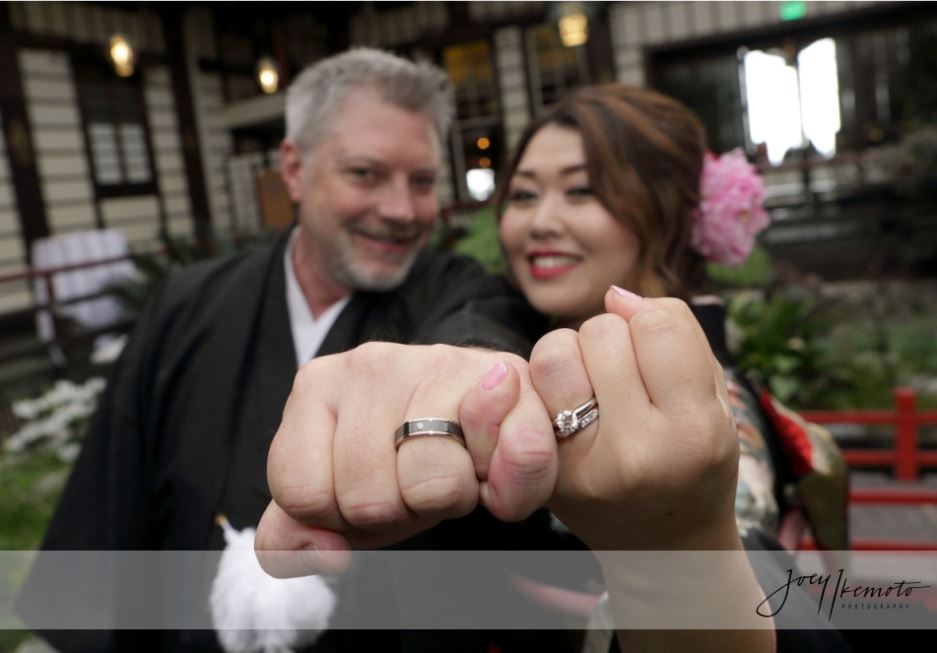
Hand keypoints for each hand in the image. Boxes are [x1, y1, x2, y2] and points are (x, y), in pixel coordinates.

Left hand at [255, 343, 556, 576]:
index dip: (340, 517)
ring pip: (434, 485)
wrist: (487, 420)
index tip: (365, 491)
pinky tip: (494, 458)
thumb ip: (295, 535)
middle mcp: (371, 364)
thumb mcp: (337, 498)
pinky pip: (511, 457)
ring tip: (455, 467)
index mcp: (316, 388)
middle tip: (417, 481)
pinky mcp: (504, 374)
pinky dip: (511, 484)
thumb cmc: (405, 459)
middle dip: (400, 509)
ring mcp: (439, 363)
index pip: (303, 494)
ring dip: (454, 498)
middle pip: (367, 499)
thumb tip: (326, 553)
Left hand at [532, 288, 740, 550]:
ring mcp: (582, 465)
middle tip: (627, 375)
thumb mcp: (715, 402)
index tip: (659, 350)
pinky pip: (530, 387)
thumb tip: (615, 294)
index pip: (659, 325)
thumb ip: (678, 338)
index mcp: (694, 433)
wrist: (663, 546)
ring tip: (595, 384)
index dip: (655, 323)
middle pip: (602, 331)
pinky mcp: (545, 472)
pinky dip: (547, 383)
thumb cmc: (695, 461)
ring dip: (573, 354)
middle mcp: (635, 452)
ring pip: (555, 350)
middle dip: (614, 338)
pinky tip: (569, 405)